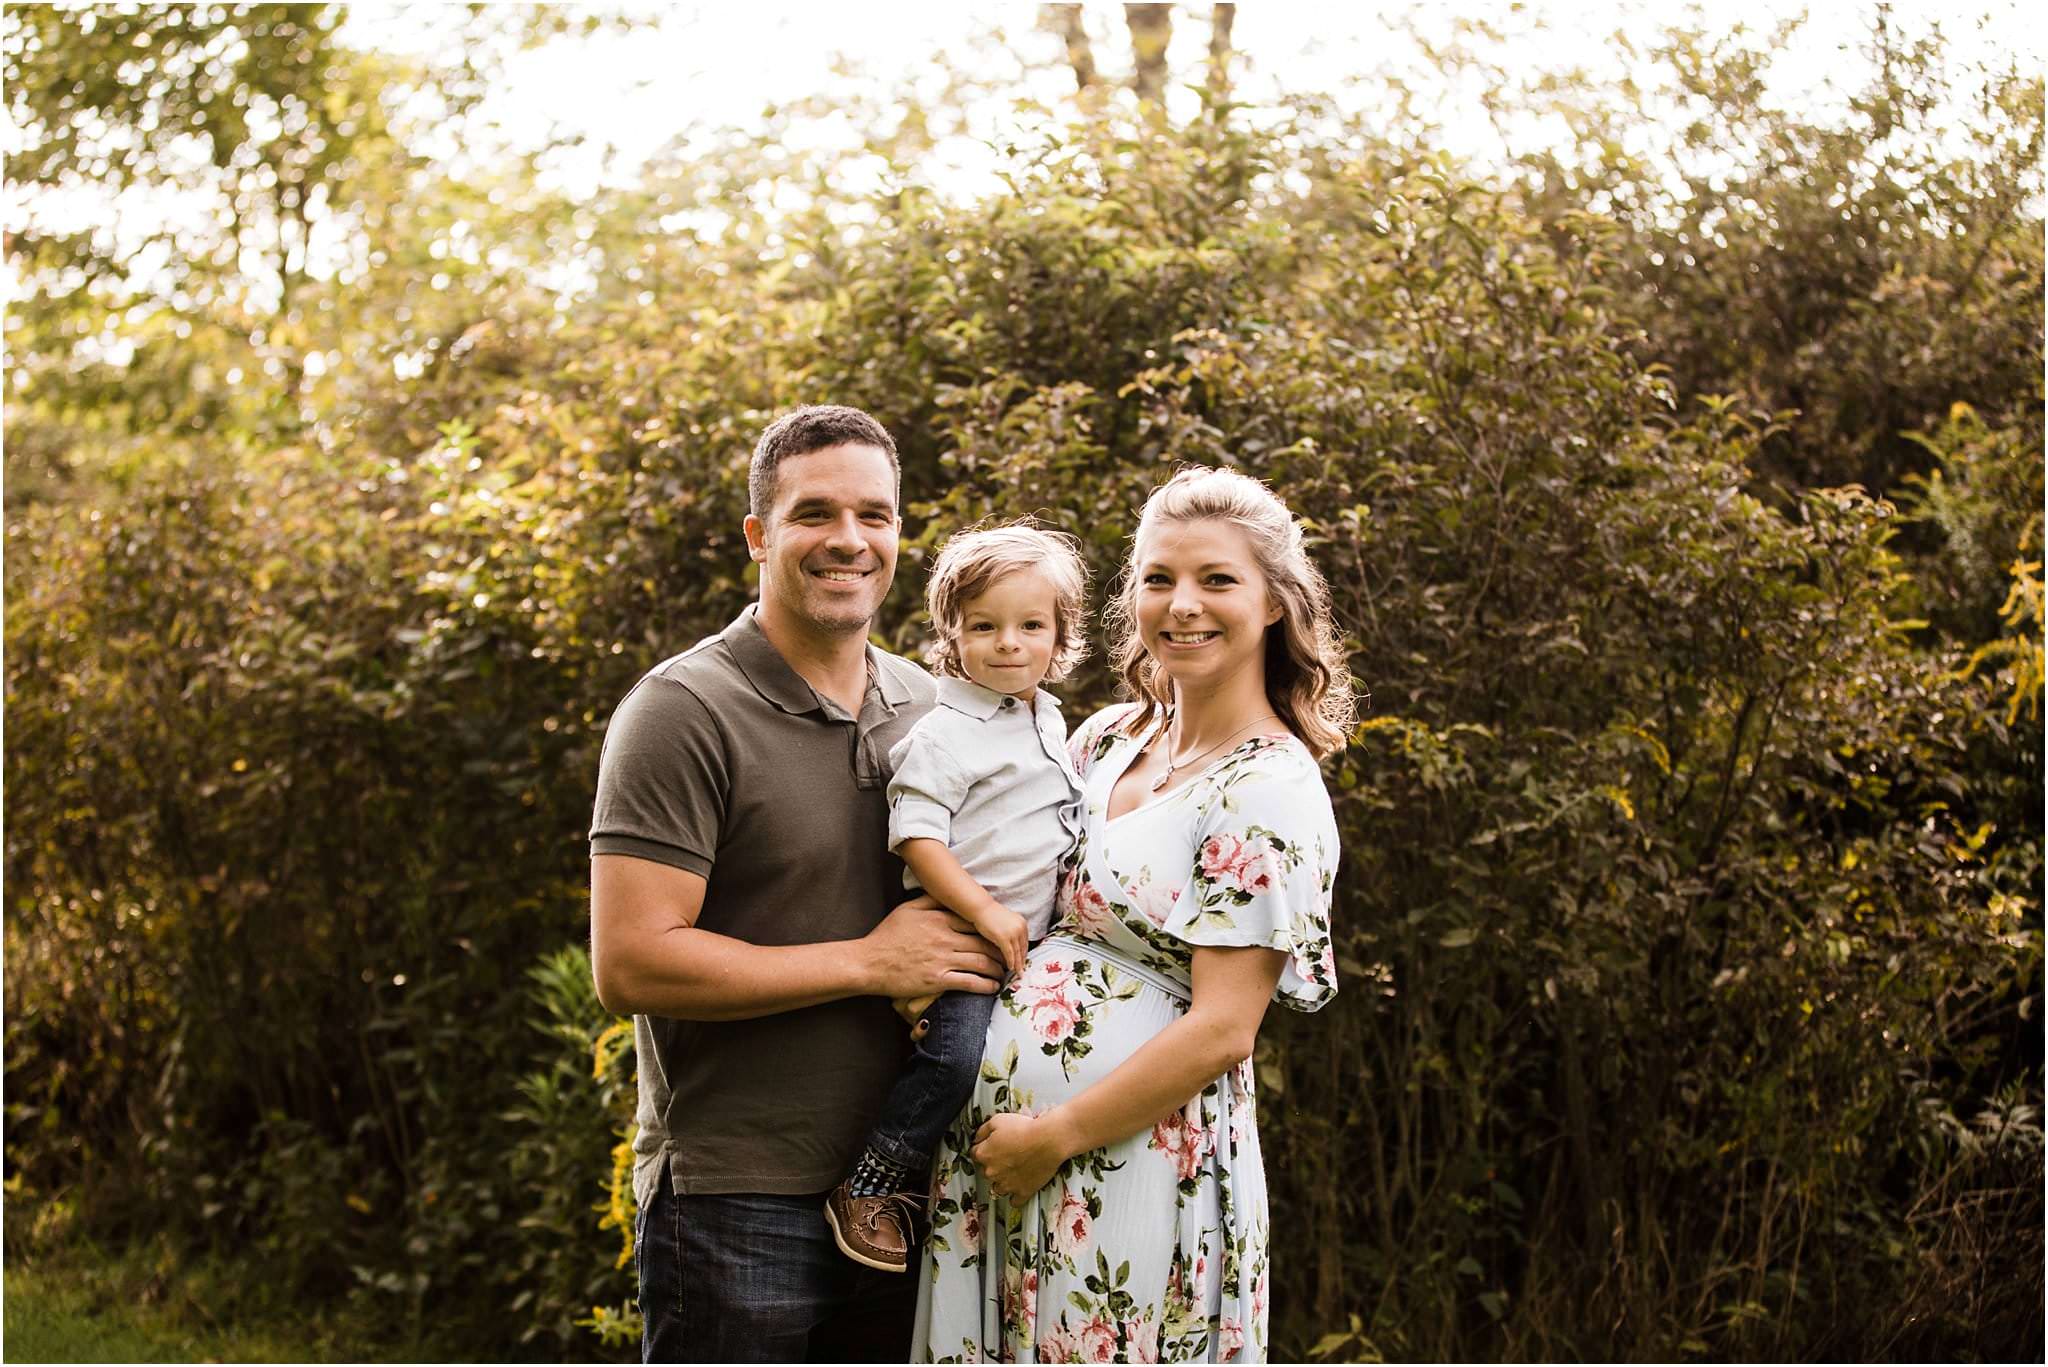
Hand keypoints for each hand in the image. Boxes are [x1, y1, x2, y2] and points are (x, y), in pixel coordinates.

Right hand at [862, 898, 1004, 998]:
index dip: (991, 930)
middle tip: (1009, 957)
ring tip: (1004, 973)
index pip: (975, 922)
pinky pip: (969, 982)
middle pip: (983, 943)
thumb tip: (946, 892)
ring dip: (997, 969)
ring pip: (981, 963)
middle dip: (1000, 951)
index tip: (1000, 936)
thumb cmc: (886, 936)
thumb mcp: (907, 910)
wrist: (868, 963)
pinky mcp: (937, 981)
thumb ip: (929, 900)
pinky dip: (986, 985)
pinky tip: (993, 987)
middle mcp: (944, 938)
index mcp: (939, 919)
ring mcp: (942, 960)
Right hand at [968, 901, 1030, 976]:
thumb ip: (1011, 933)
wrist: (981, 908)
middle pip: (1023, 948)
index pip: (1025, 942)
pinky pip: (1009, 953)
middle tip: (1023, 971)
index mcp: (1022, 923)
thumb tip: (1012, 946)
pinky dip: (1011, 962)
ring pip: (1017, 953)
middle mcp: (1020, 927)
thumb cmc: (990, 915)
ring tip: (1019, 973)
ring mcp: (1013, 933)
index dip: (1024, 954)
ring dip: (1018, 964)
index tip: (1023, 962)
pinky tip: (1010, 968)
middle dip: (1023, 961)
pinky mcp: (1004, 937)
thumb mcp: (1006, 923)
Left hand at [972, 1111, 1068, 1203]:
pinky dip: (1016, 1195)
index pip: (974, 1154)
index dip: (983, 1148)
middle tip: (1006, 1155)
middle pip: (985, 1171)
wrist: (1047, 1141)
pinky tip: (1019, 1187)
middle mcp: (991, 1172)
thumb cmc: (1024, 1129)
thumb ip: (982, 1131)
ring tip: (1013, 1171)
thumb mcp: (997, 1120)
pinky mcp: (1022, 1192)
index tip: (990, 1146)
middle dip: (993, 1164)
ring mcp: (1007, 1185)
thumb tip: (977, 1137)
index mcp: (984, 1154)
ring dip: (1002, 1181)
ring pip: (997, 1188)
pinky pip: (1014, 1201)